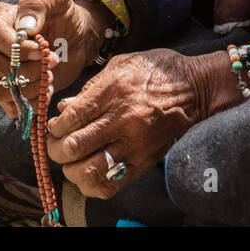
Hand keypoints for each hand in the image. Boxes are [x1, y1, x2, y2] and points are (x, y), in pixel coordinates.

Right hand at [0, 0, 105, 118]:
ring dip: (26, 88)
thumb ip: (38, 2)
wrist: (77, 38)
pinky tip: (46, 89)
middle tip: (49, 64)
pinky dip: (30, 102)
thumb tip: (25, 27)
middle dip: (22, 69)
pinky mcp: (8, 92)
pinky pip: (8, 106)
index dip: (15, 46)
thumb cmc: (64, 14)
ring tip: (48, 77)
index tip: (40, 50)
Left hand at [45, 49, 219, 197]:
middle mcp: (122, 120)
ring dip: (70, 169)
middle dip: (55, 149)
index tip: (54, 126)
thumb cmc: (156, 71)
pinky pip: (110, 185)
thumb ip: (90, 87)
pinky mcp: (143, 163)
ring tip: (70, 160)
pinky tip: (87, 174)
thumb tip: (65, 108)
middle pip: (73, 147)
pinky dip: (91, 185)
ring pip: (88, 171)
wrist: (195, 88)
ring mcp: (134, 145)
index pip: (71, 119)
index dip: (54, 127)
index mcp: (113, 92)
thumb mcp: (120, 65)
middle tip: (56, 144)